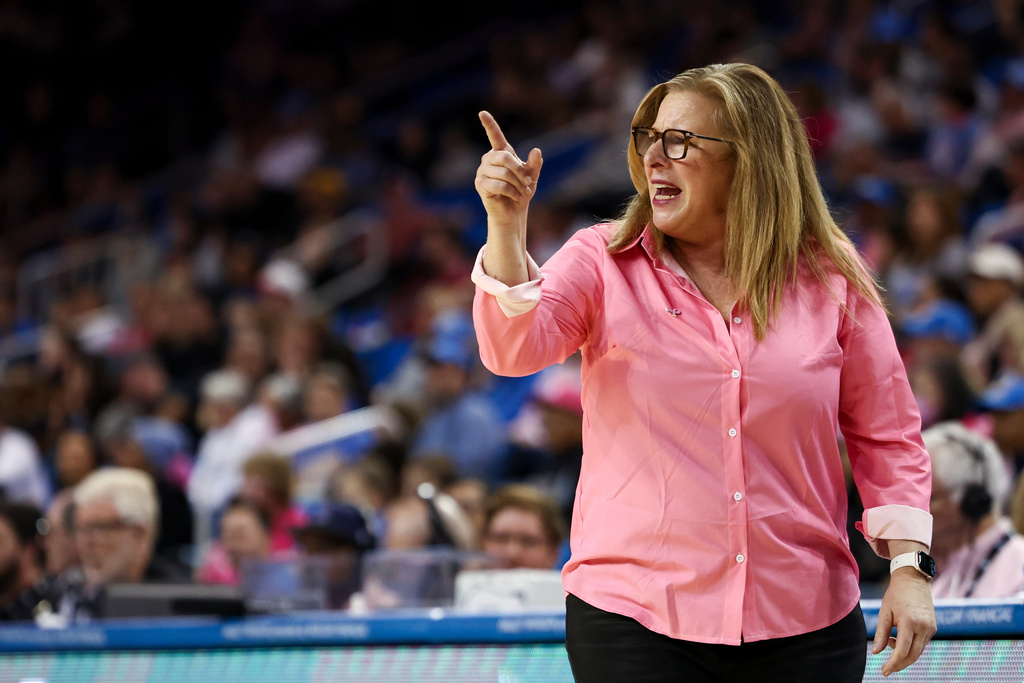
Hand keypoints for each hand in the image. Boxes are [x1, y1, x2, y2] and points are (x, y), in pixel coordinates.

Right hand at [475, 111, 542, 226]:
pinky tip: (515, 196)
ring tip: (523, 191)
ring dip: (518, 184)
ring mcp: (482, 172)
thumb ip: (534, 164)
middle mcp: (488, 160)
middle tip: (529, 182)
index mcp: (501, 154)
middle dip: (520, 171)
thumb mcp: (532, 176)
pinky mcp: (480, 185)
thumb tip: (536, 151)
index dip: (489, 125)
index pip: (495, 136)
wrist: (513, 212)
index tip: (482, 113)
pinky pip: (499, 184)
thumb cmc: (521, 191)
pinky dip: (511, 191)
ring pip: (503, 173)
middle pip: (504, 157)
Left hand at [872, 570, 936, 676]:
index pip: (902, 650)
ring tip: (890, 641)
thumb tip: (876, 653)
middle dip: (900, 664)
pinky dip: (910, 646)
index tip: (884, 671)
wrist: (913, 580)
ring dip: (904, 653)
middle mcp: (923, 627)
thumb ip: (881, 633)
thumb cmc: (896, 595)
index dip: (893, 663)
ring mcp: (931, 628)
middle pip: (913, 655)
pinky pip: (921, 643)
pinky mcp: (933, 628)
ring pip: (918, 651)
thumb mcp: (884, 612)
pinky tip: (898, 637)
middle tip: (887, 669)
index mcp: (909, 622)